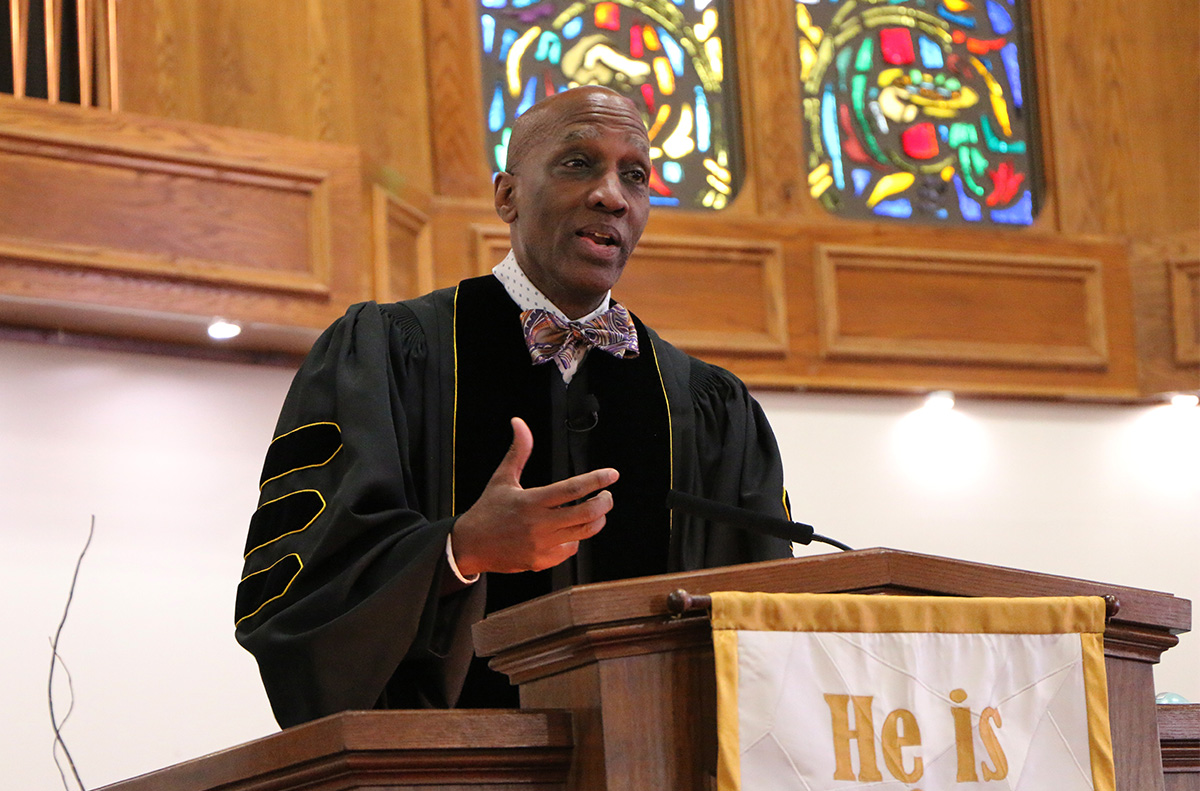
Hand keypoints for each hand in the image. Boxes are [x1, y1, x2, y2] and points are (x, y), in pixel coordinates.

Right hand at [450, 417, 617, 576]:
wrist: (470, 546)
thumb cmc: (487, 510)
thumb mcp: (501, 479)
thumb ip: (518, 451)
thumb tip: (520, 423)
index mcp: (531, 501)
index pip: (573, 488)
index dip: (597, 480)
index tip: (612, 474)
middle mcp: (539, 524)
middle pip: (587, 513)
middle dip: (604, 502)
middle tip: (606, 495)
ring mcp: (542, 545)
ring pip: (584, 532)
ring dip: (597, 520)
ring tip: (597, 511)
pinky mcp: (542, 561)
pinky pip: (571, 549)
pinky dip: (576, 538)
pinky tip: (571, 530)